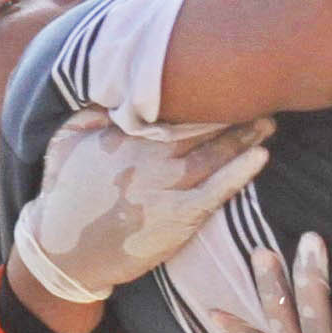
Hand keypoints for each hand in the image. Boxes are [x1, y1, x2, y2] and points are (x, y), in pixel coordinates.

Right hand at [6, 109, 272, 305]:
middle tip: (258, 94)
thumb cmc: (64, 198)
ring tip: (268, 122)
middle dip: (231, 109)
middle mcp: (149, 153)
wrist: (65, 254)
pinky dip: (241, 171)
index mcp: (124, 133)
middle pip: (201, 124)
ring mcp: (167, 184)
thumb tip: (111, 93)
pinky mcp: (180, 215)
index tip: (221, 79)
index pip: (171, 105)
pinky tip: (261, 156)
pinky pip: (218, 189)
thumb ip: (88, 113)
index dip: (199, 92)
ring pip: (216, 152)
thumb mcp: (63, 143)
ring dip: (246, 136)